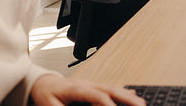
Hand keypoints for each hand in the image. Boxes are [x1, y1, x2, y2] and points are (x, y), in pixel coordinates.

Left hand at [30, 74, 145, 105]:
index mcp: (76, 88)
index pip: (96, 95)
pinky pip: (111, 89)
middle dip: (126, 97)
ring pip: (113, 88)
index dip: (107, 104)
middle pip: (110, 89)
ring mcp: (92, 84)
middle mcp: (87, 84)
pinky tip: (132, 95)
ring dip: (128, 95)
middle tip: (140, 105)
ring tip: (141, 102)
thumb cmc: (47, 94)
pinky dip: (123, 92)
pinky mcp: (93, 87)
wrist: (44, 82)